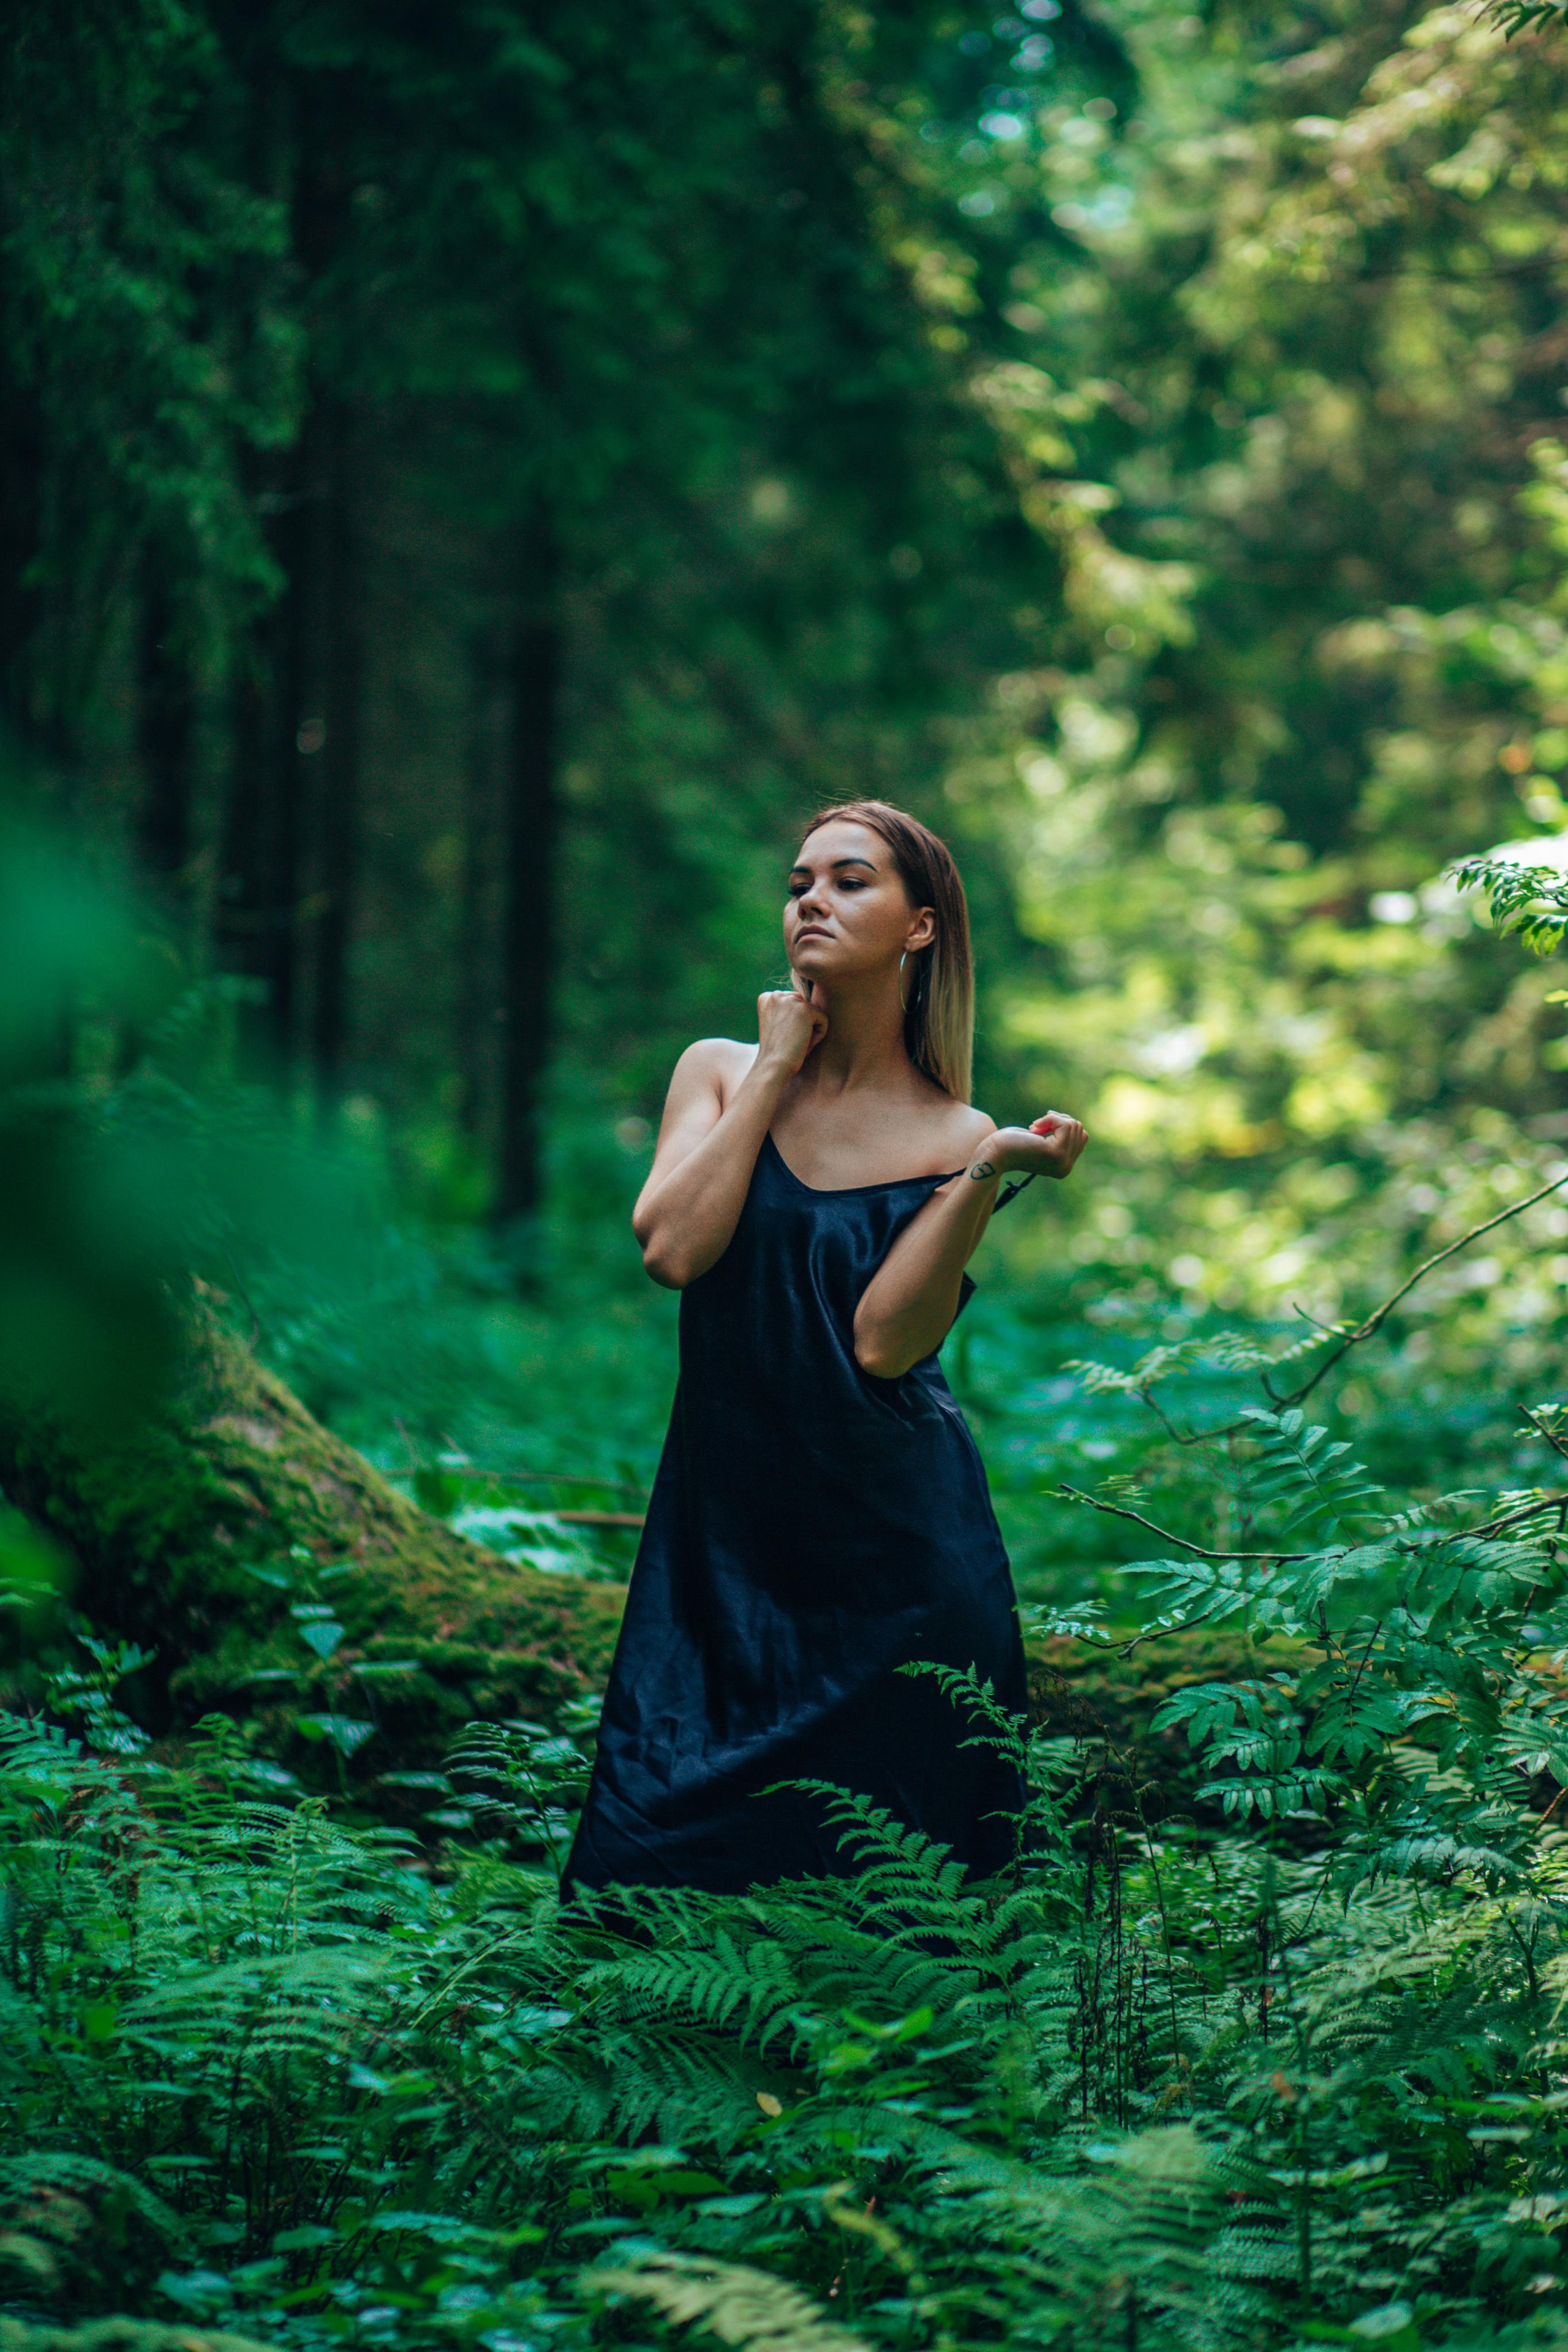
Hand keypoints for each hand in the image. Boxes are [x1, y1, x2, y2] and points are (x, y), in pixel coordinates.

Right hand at [757, 980, 827, 1073]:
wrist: (773, 1066)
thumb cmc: (776, 1052)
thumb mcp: (777, 1025)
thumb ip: (788, 1011)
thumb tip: (811, 1004)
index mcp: (766, 998)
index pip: (794, 1003)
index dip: (793, 1024)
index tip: (782, 1037)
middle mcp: (776, 994)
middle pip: (806, 1006)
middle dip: (803, 1026)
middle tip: (789, 1042)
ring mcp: (790, 1000)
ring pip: (815, 1013)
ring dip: (810, 1031)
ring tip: (796, 1043)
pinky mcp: (805, 1009)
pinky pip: (824, 1019)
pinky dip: (818, 1036)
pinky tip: (803, 1043)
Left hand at [969, 1111, 1087, 1183]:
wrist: (995, 1153)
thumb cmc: (1012, 1143)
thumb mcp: (1042, 1139)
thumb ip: (1060, 1137)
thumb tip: (1076, 1124)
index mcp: (1064, 1166)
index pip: (1082, 1136)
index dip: (1062, 1126)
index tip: (1041, 1129)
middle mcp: (1067, 1167)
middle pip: (1079, 1129)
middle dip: (1058, 1121)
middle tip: (1035, 1128)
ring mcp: (1063, 1161)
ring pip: (1073, 1125)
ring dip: (1052, 1119)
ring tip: (1034, 1129)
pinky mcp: (1056, 1152)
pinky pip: (1065, 1124)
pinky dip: (1050, 1118)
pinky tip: (1034, 1128)